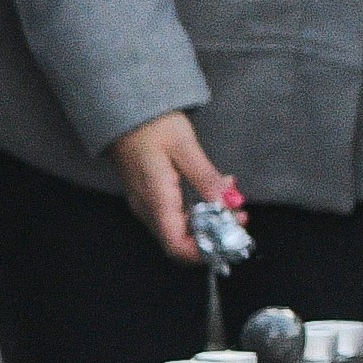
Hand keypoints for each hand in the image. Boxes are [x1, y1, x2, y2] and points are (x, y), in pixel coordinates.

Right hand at [102, 113, 227, 266]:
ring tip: (231, 200)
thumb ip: (206, 178)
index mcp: (156, 199)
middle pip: (179, 242)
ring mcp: (145, 204)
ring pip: (178, 230)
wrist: (123, 110)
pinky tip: (212, 192)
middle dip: (213, 235)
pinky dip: (197, 212)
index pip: (176, 245)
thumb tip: (228, 203)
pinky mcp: (148, 196)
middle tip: (240, 216)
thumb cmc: (151, 125)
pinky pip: (173, 216)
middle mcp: (147, 208)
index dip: (204, 252)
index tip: (231, 240)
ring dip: (208, 223)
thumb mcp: (184, 147)